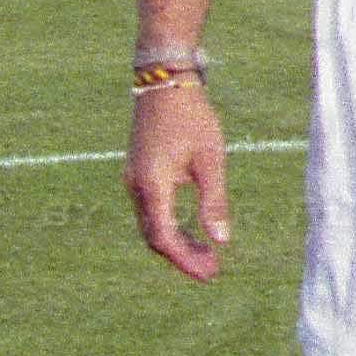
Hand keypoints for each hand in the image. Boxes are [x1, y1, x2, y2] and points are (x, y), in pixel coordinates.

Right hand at [128, 81, 229, 280]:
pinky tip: (194, 231)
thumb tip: (221, 240)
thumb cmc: (192, 118)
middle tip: (212, 270)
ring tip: (207, 256)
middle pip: (154, 236)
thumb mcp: (210, 159)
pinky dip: (170, 226)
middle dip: (182, 256)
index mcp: (151, 185)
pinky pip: (151, 211)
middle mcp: (136, 187)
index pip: (164, 237)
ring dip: (177, 243)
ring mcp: (134, 180)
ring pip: (151, 225)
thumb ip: (214, 200)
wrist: (164, 83)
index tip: (209, 273)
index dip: (185, 260)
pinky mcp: (139, 174)